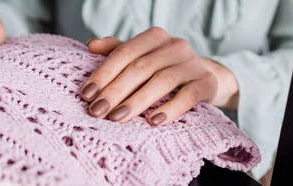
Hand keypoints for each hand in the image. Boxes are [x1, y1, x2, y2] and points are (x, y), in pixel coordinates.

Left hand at [81, 27, 238, 125]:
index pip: (124, 53)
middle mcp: (174, 46)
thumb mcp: (139, 58)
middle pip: (140, 68)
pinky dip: (170, 109)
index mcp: (154, 37)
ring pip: (161, 81)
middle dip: (115, 91)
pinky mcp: (206, 82)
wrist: (204, 79)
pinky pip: (188, 96)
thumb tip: (90, 44)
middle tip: (97, 111)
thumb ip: (116, 51)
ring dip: (136, 102)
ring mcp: (192, 63)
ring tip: (117, 118)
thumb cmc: (162, 69)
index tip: (86, 94)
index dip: (103, 73)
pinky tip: (153, 121)